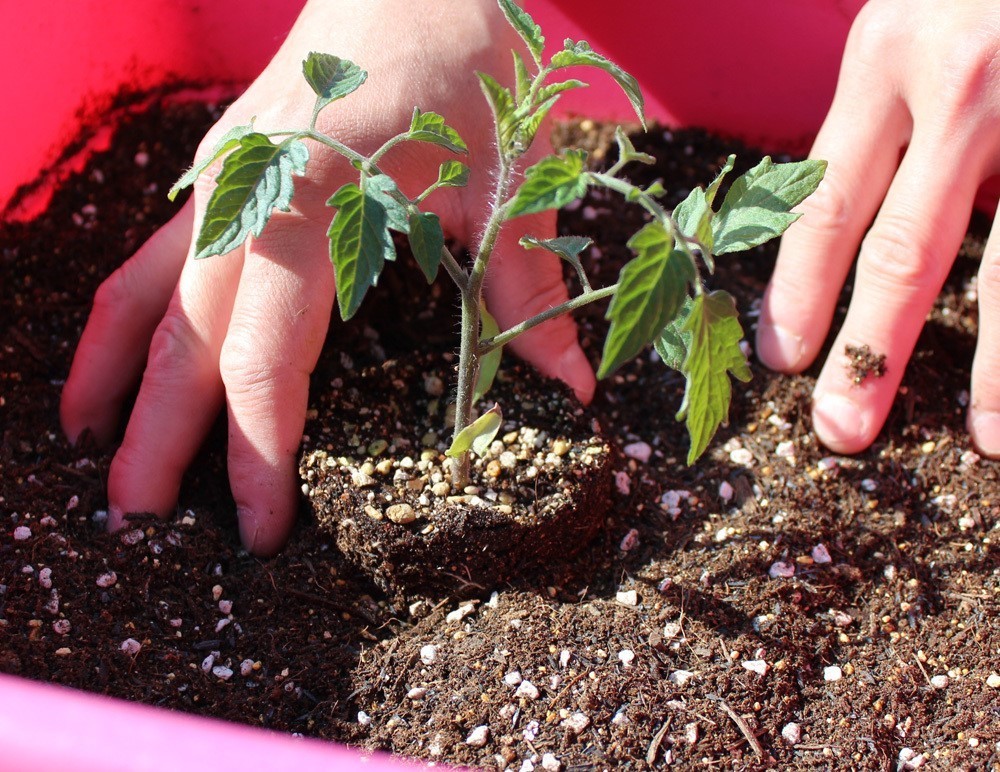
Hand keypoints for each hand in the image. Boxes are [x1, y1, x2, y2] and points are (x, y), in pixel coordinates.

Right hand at [60, 0, 594, 554]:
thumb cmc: (463, 63)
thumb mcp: (507, 176)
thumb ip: (522, 286)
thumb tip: (571, 386)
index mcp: (309, 210)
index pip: (265, 362)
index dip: (257, 454)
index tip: (263, 527)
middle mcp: (242, 201)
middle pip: (181, 343)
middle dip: (156, 438)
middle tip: (136, 524)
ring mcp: (220, 184)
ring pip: (138, 295)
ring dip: (112, 377)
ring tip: (89, 449)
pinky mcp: (220, 175)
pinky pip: (150, 257)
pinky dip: (126, 318)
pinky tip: (122, 359)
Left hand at [756, 0, 999, 455]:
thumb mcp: (906, 27)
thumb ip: (883, 118)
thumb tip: (849, 242)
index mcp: (888, 58)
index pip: (824, 202)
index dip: (799, 291)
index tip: (784, 359)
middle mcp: (966, 85)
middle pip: (907, 250)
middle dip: (872, 352)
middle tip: (843, 429)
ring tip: (990, 441)